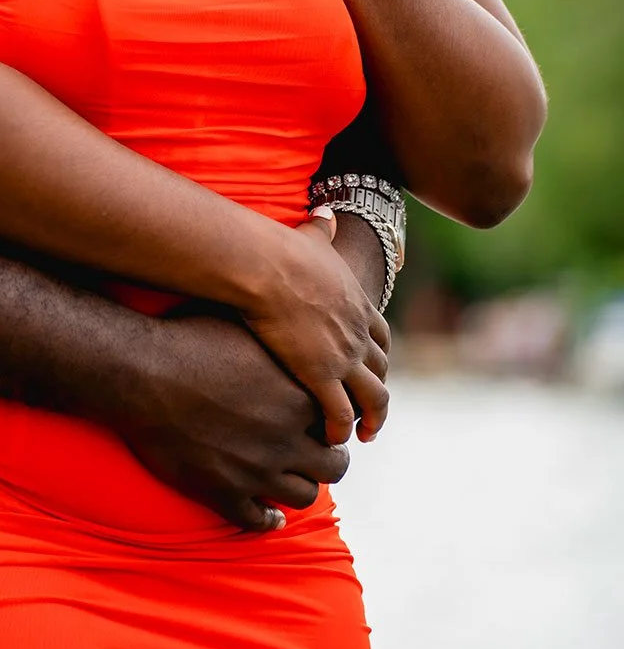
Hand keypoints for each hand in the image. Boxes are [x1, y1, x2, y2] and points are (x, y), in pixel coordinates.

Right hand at [107, 309, 352, 532]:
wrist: (140, 372)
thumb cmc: (189, 339)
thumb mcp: (247, 330)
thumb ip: (282, 346)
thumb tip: (301, 340)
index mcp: (298, 398)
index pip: (338, 423)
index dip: (330, 423)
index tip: (320, 421)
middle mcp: (285, 439)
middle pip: (333, 466)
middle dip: (326, 459)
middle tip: (313, 451)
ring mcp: (256, 471)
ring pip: (303, 496)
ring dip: (300, 486)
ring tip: (291, 476)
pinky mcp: (223, 493)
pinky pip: (258, 521)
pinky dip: (267, 520)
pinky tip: (268, 514)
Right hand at [244, 209, 389, 444]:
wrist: (268, 269)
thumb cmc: (283, 251)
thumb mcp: (311, 238)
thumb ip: (321, 229)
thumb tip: (326, 210)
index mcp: (357, 304)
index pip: (381, 339)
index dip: (378, 357)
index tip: (372, 370)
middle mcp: (359, 334)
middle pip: (381, 371)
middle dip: (378, 393)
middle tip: (370, 412)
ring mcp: (344, 357)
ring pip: (373, 399)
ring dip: (371, 420)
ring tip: (362, 436)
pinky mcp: (322, 375)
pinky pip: (340, 413)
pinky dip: (340, 428)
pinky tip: (332, 438)